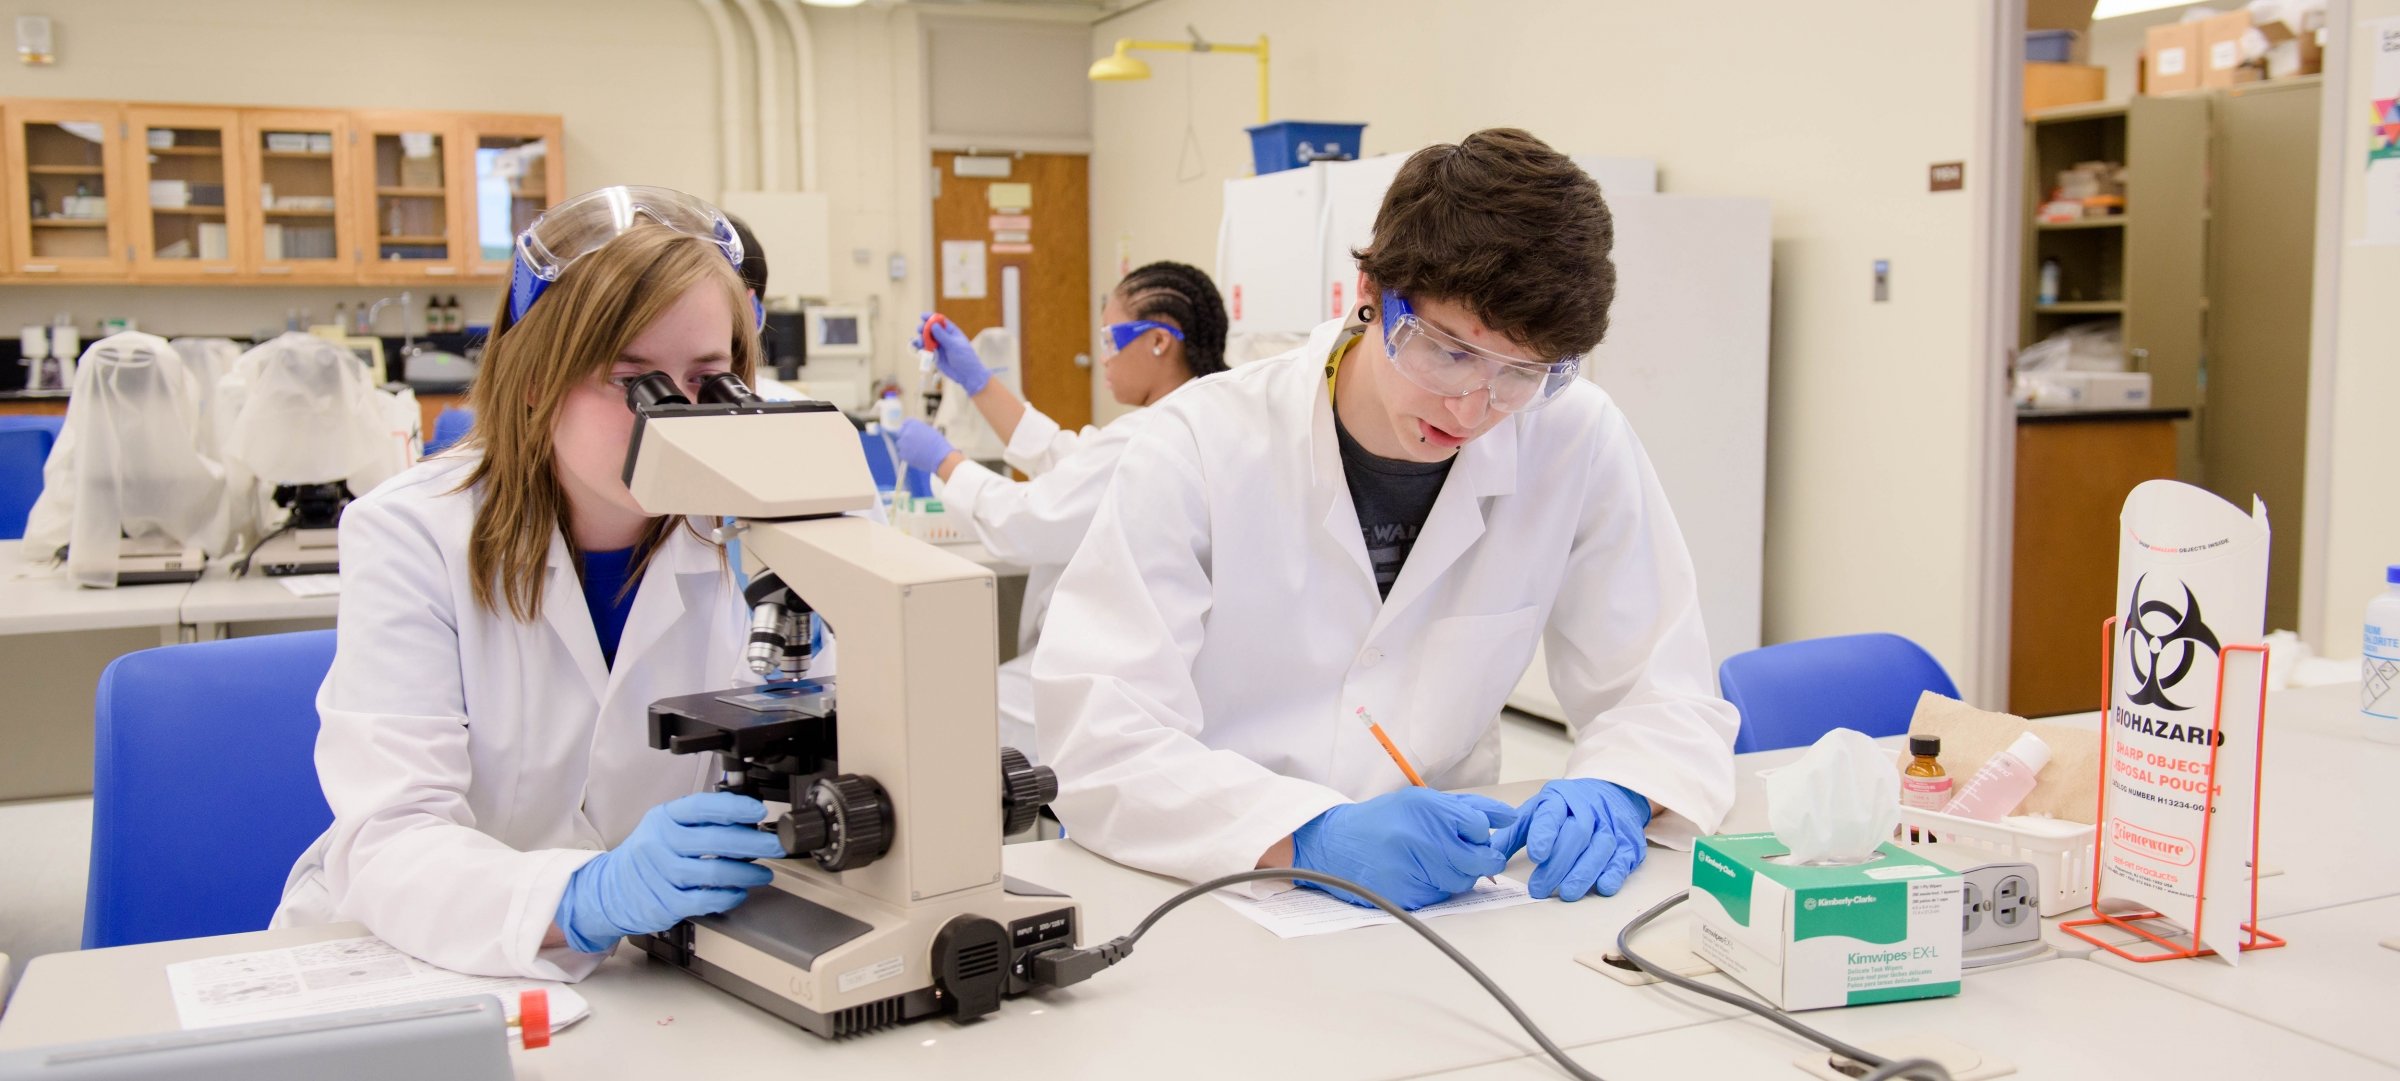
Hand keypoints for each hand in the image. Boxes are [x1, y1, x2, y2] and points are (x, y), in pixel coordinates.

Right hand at [554, 792, 786, 951]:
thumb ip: (701, 821)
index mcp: (664, 818)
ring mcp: (661, 874)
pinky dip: (728, 897)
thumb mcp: (666, 826)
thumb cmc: (648, 855)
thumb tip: (748, 819)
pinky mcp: (665, 903)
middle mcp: (660, 843)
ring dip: (746, 874)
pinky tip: (739, 893)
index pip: (703, 807)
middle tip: (776, 846)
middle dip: (754, 844)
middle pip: (715, 841)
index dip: (735, 808)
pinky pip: (705, 900)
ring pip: (714, 873)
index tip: (760, 813)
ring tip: (763, 874)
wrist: (610, 890)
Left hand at [894, 419, 955, 474]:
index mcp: (913, 424)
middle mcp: (906, 432)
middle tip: (912, 443)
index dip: (908, 429)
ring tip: (916, 451)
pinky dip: (907, 455)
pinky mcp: (903, 454)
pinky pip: (902, 454)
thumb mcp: (928, 431)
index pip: (905, 424)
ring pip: (900, 444)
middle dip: (905, 437)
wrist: (940, 457)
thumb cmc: (938, 444)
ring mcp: (903, 443)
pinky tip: (916, 456)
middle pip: (900, 433)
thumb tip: (913, 433)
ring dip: (905, 446)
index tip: (911, 434)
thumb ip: (918, 430)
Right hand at [915, 313, 989, 394]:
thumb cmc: (965, 358)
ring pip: (927, 339)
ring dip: (921, 338)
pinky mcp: (935, 355)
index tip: (922, 316)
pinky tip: (915, 346)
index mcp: (952, 332)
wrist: (967, 375)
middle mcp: (944, 337)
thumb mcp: (954, 346)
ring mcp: (939, 346)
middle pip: (931, 329)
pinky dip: (920, 347)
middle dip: (924, 328)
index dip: (931, 318)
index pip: (940, 321)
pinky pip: (926, 349)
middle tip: (919, 330)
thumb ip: (943, 336)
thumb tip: (933, 325)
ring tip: (919, 342)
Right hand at [1291, 788, 1517, 909]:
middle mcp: (1420, 837)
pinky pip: (1440, 898)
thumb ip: (1469, 807)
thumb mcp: (1423, 802)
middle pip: (1477, 860)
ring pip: (1461, 882)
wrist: (1334, 844)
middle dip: (1477, 860)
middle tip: (1460, 855)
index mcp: (1427, 808)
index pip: (1478, 826)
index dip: (1477, 833)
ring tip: (1431, 861)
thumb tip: (1509, 817)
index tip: (1465, 834)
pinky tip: (1415, 875)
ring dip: (1456, 875)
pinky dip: (1435, 889)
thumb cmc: (1384, 820)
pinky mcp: (1405, 895)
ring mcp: (1411, 869)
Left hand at [1496, 779, 1651, 900]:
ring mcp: (1610, 826)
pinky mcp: (1628, 843)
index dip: (1545, 834)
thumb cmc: (1565, 808)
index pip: (1552, 814)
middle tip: (1540, 889)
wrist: (1611, 792)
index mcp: (1560, 799)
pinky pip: (1623, 858)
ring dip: (1584, 874)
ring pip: (1601, 848)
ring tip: (1567, 894)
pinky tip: (1601, 887)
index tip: (1536, 855)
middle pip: (1576, 835)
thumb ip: (1512, 834)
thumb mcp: (1536, 811)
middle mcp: (1588, 810)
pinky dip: (1613, 874)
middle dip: (1559, 864)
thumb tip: (1487, 857)